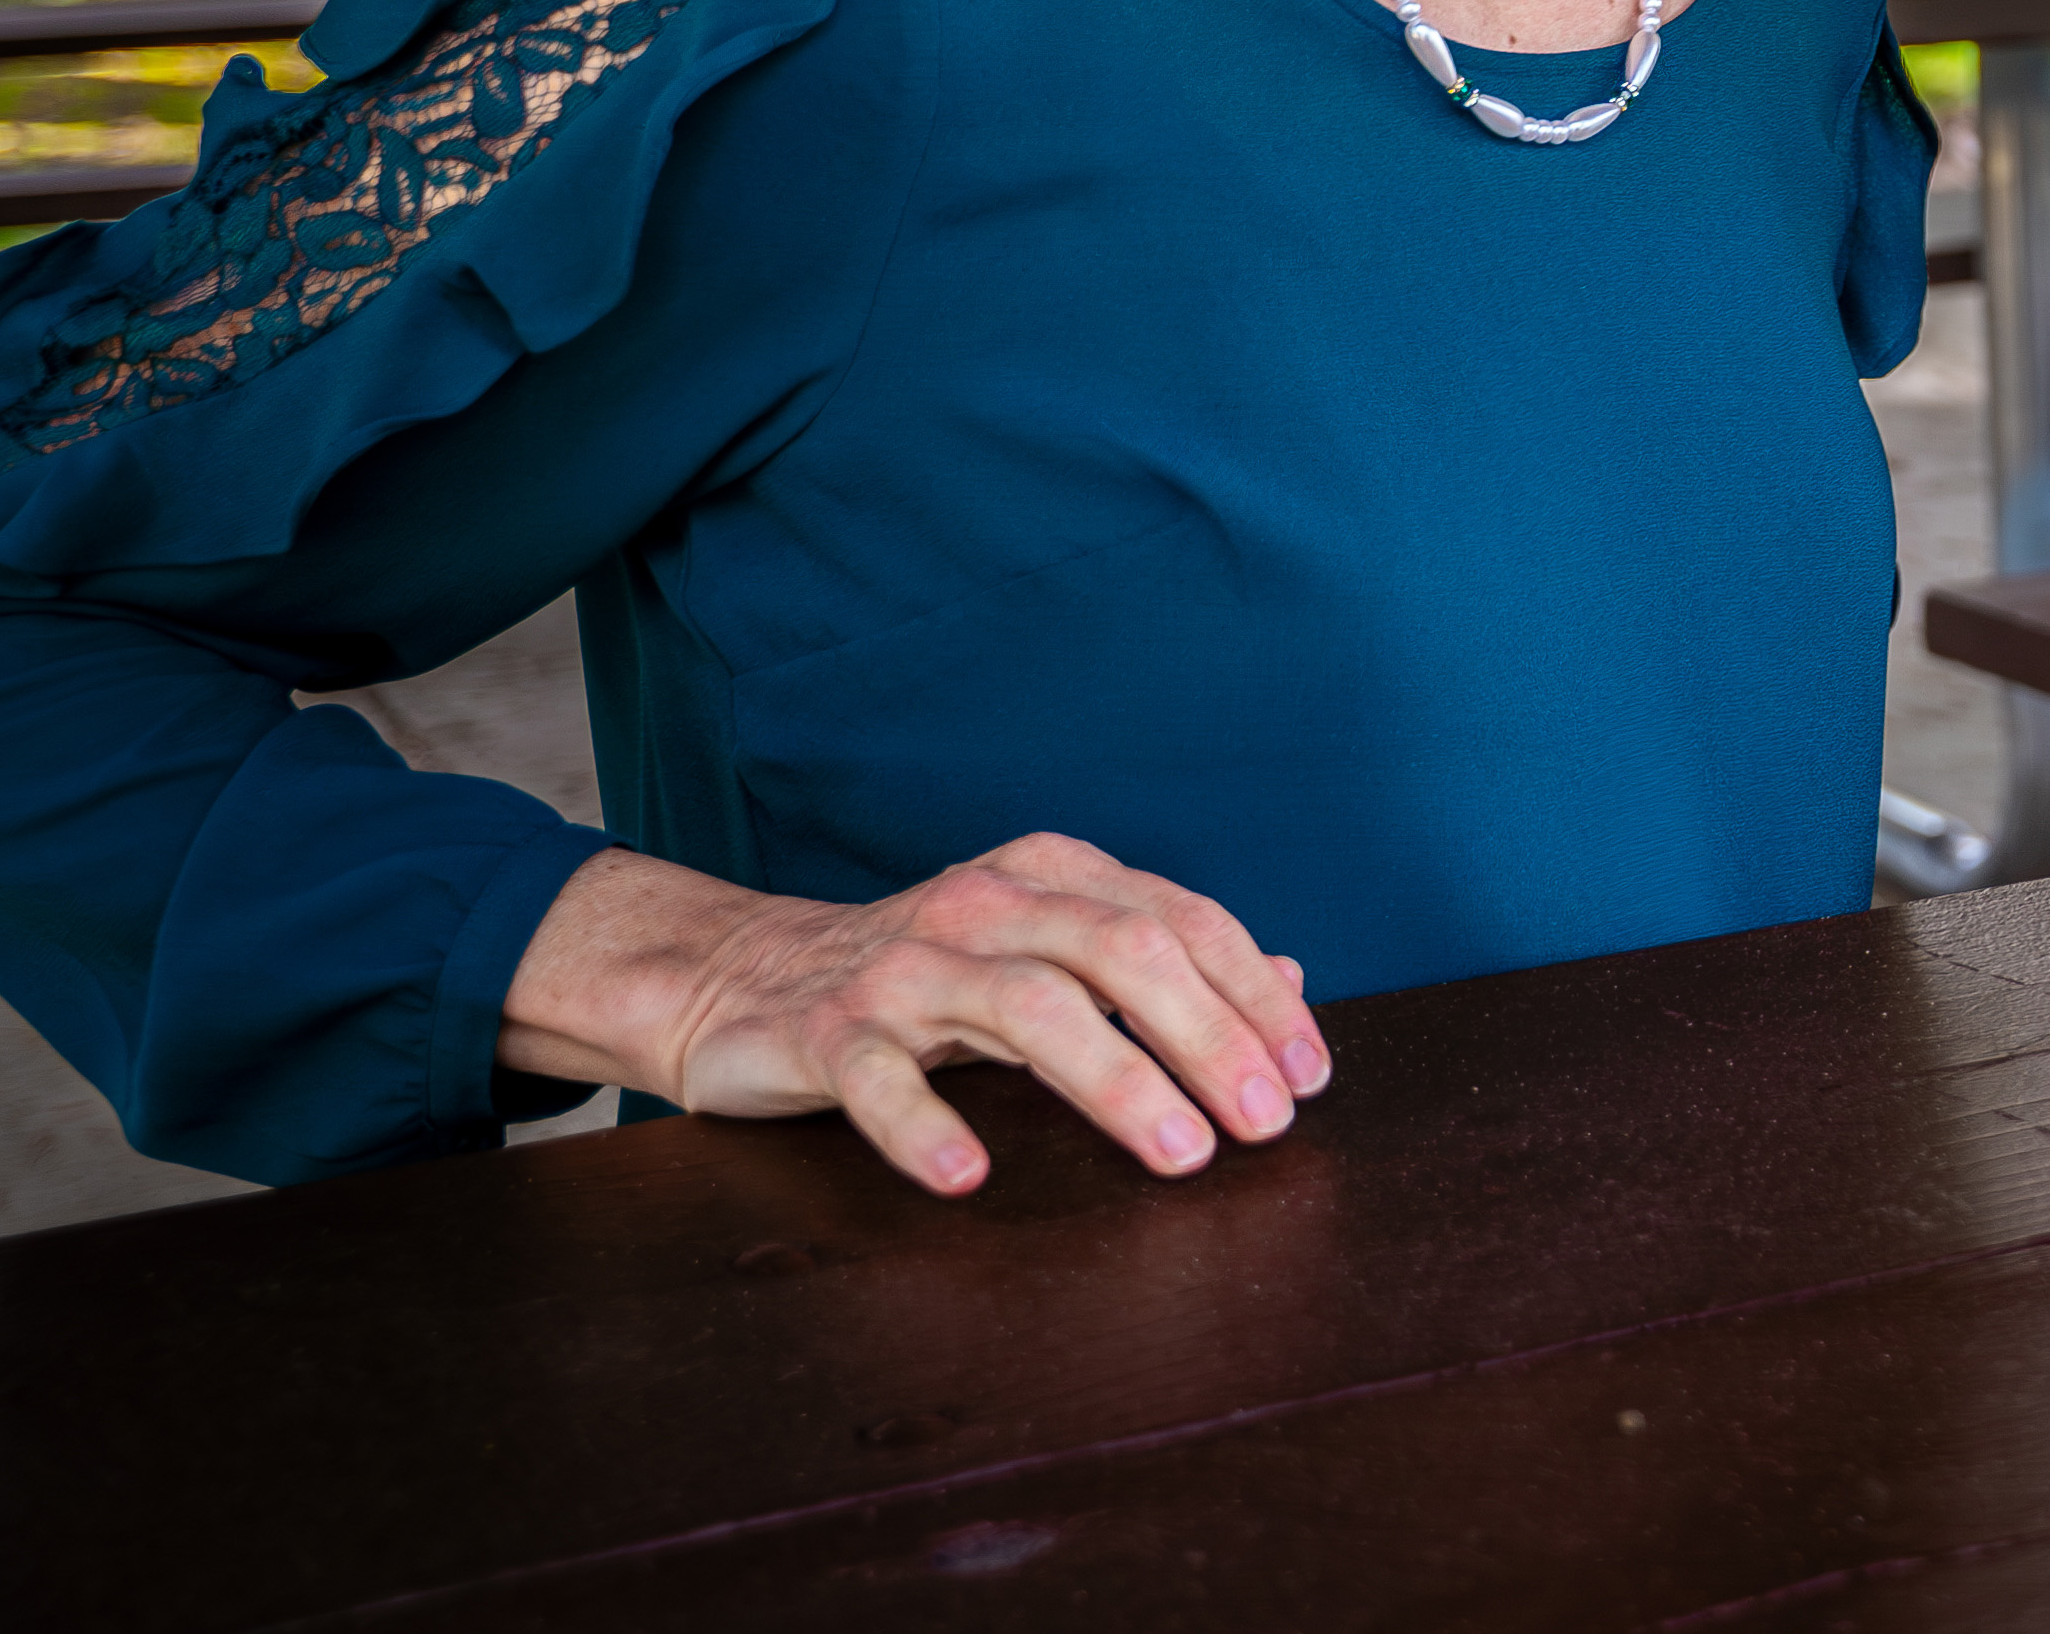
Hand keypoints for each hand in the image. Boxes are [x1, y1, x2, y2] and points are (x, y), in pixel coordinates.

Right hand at [499, 835, 1333, 1197]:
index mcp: (1052, 877)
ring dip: (1116, 1080)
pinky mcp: (824, 1034)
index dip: (1256, 998)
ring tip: (1180, 1152)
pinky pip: (879, 1079)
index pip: (1183, 922)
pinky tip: (972, 1173)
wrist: (739, 979)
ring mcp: (903, 968)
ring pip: (1027, 1007)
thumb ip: (1163, 961)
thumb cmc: (925, 978)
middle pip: (1124, 952)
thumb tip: (1289, 979)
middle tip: (1267, 1124)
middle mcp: (987, 907)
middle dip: (1211, 1038)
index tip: (1310, 1079)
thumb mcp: (1049, 954)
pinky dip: (927, 1123)